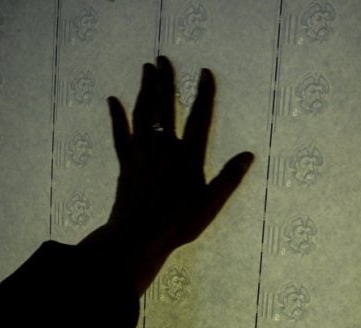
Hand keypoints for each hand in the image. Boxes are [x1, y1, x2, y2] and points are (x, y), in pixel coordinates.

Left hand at [106, 55, 253, 253]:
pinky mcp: (126, 163)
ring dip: (144, 90)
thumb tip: (248, 155)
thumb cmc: (177, 223)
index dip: (203, 95)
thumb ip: (229, 179)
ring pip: (142, 114)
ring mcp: (142, 154)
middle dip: (164, 82)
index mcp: (187, 157)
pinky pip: (120, 134)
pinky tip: (112, 100)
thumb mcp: (210, 204)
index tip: (204, 72)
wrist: (138, 237)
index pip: (198, 119)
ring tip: (145, 68)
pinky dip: (117, 116)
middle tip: (162, 58)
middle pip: (164, 108)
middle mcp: (163, 148)